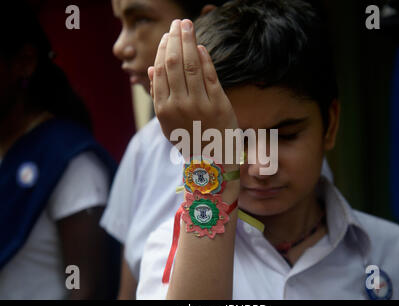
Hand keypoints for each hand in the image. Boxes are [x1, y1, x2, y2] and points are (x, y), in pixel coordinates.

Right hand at [148, 19, 238, 160]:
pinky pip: (209, 75)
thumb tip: (151, 70)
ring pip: (191, 65)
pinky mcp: (218, 103)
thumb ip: (158, 96)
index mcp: (164, 109)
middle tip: (177, 23)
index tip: (167, 37)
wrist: (211, 160)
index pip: (160, 71)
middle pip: (174, 64)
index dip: (163, 50)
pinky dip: (204, 59)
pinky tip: (201, 46)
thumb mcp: (167, 123)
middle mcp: (179, 105)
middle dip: (175, 39)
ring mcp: (200, 104)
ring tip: (187, 25)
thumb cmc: (188, 139)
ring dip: (189, 41)